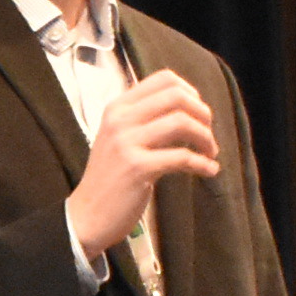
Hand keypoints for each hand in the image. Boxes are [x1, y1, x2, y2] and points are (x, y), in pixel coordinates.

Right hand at [67, 68, 217, 261]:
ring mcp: (126, 143)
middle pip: (177, 96)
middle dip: (203, 114)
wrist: (86, 216)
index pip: (163, 79)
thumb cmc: (109, 178)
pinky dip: (203, 163)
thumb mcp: (120, 139)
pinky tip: (209, 170)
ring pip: (182, 122)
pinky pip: (182, 157)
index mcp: (117, 107)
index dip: (191, 92)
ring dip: (205, 138)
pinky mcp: (137, 168)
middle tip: (207, 135)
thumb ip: (145, 120)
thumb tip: (188, 110)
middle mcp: (120, 120)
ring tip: (209, 153)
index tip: (198, 113)